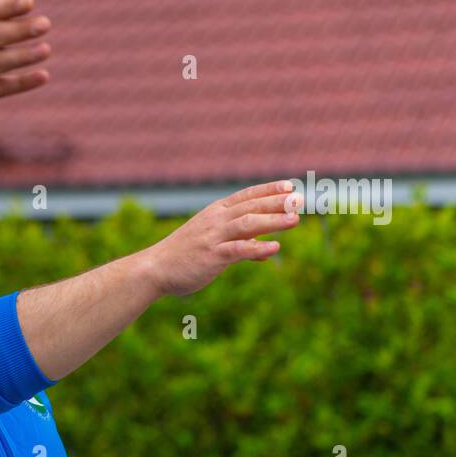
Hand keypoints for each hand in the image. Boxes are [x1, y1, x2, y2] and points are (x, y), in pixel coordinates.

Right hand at [139, 181, 301, 297]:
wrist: (155, 268)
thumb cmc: (184, 256)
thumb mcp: (213, 245)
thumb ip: (241, 244)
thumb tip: (265, 251)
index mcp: (215, 213)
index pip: (246, 196)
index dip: (268, 190)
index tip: (289, 187)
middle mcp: (216, 220)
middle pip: (251, 206)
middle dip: (277, 203)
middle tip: (300, 201)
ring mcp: (213, 237)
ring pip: (248, 224)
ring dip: (273, 221)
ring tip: (295, 220)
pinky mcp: (211, 256)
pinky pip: (238, 249)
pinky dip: (257, 248)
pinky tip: (275, 248)